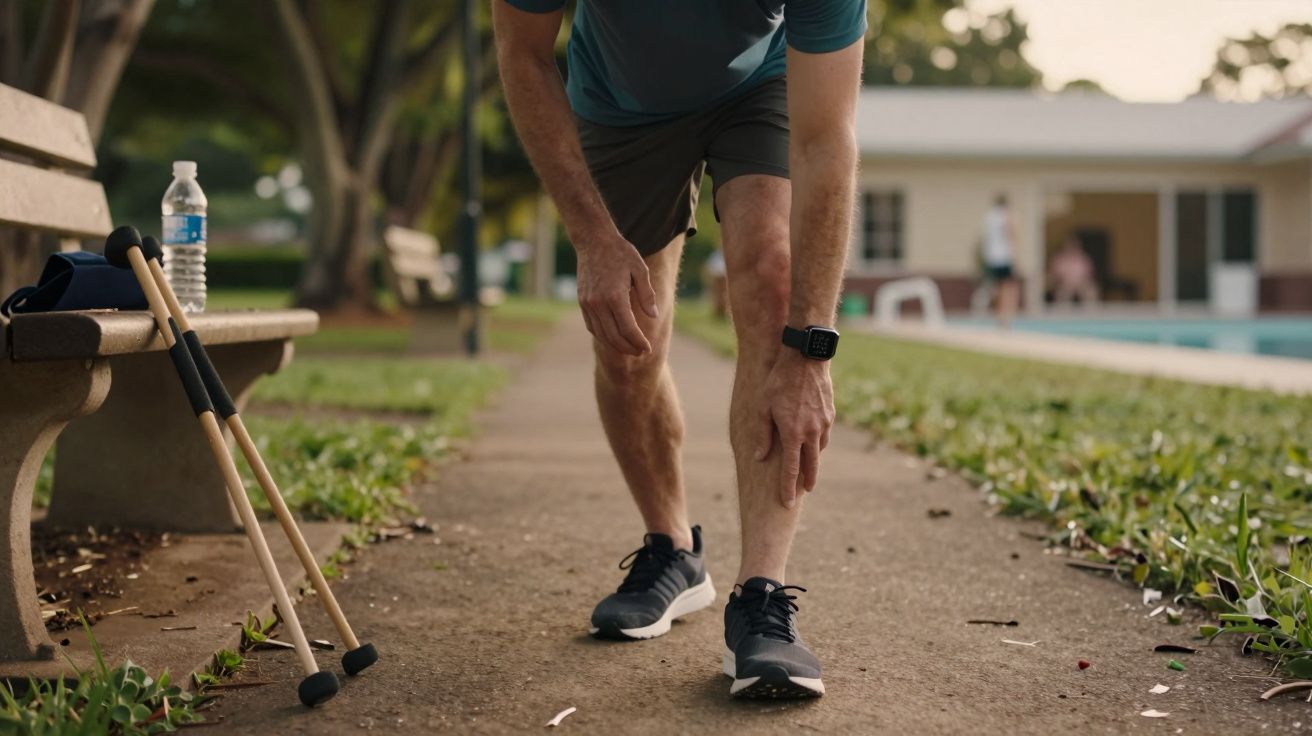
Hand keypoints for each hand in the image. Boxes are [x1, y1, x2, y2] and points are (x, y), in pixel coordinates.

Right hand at [576, 231, 658, 354]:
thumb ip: (647, 294)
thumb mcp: (640, 269)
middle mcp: (599, 303)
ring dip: (616, 346)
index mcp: (615, 296)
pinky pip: (592, 326)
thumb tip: (653, 316)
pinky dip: (603, 336)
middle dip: (629, 348)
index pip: (628, 329)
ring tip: (629, 350)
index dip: (639, 342)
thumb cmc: (620, 253)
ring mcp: (588, 304)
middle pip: (614, 336)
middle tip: (641, 353)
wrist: (593, 241)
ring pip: (602, 334)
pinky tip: (614, 338)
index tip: (648, 348)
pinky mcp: (582, 302)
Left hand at [754, 350, 835, 508]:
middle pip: (811, 466)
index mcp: (793, 434)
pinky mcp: (830, 414)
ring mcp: (824, 424)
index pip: (790, 470)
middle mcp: (811, 432)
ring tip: (807, 470)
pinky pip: (824, 436)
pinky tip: (812, 444)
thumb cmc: (779, 382)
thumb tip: (760, 458)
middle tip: (804, 493)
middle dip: (807, 482)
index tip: (786, 503)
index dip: (788, 488)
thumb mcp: (763, 407)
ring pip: (819, 450)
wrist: (806, 359)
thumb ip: (762, 434)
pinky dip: (818, 444)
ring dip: (813, 462)